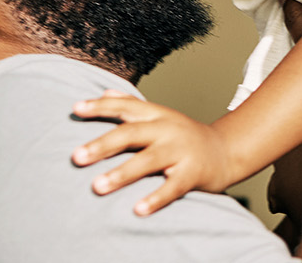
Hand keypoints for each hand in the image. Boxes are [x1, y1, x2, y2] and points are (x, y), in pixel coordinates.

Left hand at [70, 90, 240, 215]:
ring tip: (97, 187)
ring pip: (149, 161)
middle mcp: (167, 129)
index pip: (125, 107)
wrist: (226, 151)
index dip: (100, 107)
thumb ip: (133, 105)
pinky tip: (137, 210)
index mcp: (157, 115)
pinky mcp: (193, 174)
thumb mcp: (161, 115)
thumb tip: (104, 92)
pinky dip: (156, 198)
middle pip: (132, 133)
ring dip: (122, 174)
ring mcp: (181, 151)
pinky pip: (172, 187)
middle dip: (102, 145)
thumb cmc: (184, 136)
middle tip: (76, 157)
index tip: (75, 110)